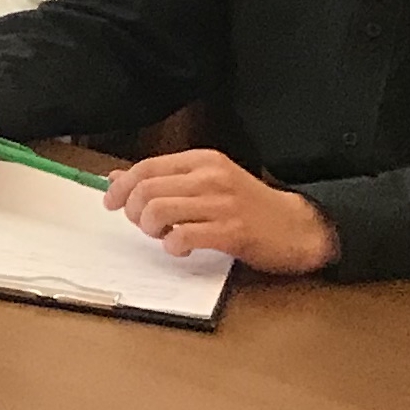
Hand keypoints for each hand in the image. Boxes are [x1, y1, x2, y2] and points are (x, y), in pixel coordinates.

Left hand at [105, 150, 339, 274]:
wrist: (298, 226)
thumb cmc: (249, 206)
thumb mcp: (207, 182)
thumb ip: (165, 179)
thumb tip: (117, 178)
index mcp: (202, 160)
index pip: (145, 167)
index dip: (121, 187)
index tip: (111, 203)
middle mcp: (210, 177)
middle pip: (146, 190)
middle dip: (133, 212)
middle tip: (144, 225)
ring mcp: (222, 204)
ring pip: (159, 211)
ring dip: (150, 229)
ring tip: (164, 236)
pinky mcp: (232, 232)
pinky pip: (183, 237)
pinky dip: (172, 246)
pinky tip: (182, 248)